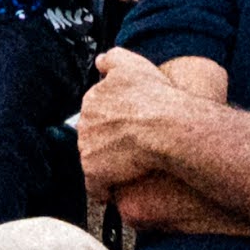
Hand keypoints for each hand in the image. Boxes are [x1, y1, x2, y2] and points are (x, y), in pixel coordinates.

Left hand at [72, 45, 198, 195]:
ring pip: (95, 161)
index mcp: (92, 100)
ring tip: (130, 171)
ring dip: (108, 166)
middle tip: (130, 150)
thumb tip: (98, 61)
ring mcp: (87, 149)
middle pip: (93, 137)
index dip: (113, 122)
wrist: (165, 128)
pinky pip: (97, 187)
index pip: (96, 113)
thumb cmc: (154, 97)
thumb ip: (111, 60)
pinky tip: (122, 189)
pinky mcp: (94, 173)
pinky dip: (107, 189)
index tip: (127, 128)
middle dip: (107, 143)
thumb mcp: (132, 65)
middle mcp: (84, 123)